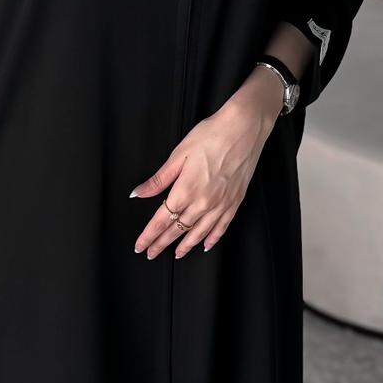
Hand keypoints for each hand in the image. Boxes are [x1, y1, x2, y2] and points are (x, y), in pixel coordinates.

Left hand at [130, 67, 284, 258]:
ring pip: (199, 233)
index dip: (149, 235)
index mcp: (185, 190)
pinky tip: (206, 245)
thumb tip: (138, 193)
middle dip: (162, 243)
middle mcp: (203, 203)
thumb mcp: (179, 155)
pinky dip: (213, 238)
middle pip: (178, 230)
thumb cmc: (211, 135)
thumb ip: (159, 179)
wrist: (244, 128)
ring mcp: (221, 204)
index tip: (140, 246)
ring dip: (186, 246)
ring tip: (176, 255)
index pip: (162, 220)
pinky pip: (222, 227)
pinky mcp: (235, 201)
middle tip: (151, 254)